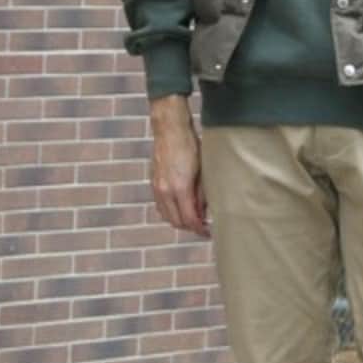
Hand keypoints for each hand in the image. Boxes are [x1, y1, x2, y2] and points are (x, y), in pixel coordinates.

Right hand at [149, 95, 209, 237]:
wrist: (170, 129)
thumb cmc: (190, 146)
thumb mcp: (202, 171)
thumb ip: (202, 194)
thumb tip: (203, 212)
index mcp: (180, 188)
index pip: (189, 219)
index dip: (199, 229)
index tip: (208, 232)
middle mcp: (165, 191)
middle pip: (176, 222)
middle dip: (190, 227)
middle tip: (203, 227)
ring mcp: (157, 188)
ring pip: (166, 216)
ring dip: (179, 221)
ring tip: (193, 218)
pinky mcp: (153, 183)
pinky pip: (160, 207)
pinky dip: (170, 212)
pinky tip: (180, 207)